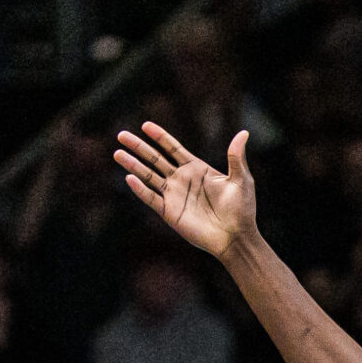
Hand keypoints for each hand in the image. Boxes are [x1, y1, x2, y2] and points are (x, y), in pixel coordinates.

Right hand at [116, 124, 258, 257]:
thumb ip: (236, 156)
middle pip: (155, 159)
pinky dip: (140, 190)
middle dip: (139, 147)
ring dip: (133, 165)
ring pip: (148, 176)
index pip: (173, 148)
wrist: (236, 237)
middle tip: (121, 135)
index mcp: (196, 169)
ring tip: (117, 153)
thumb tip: (244, 133)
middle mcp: (181, 180)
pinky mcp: (170, 213)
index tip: (145, 125)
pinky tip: (130, 178)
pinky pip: (151, 199)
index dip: (160, 137)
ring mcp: (174, 196)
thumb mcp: (241, 179)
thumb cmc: (242, 209)